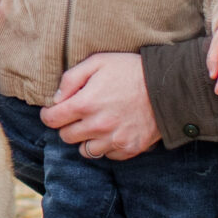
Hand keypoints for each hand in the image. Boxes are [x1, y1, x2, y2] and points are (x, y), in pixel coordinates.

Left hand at [41, 51, 160, 160]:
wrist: (168, 87)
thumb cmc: (131, 71)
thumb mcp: (98, 62)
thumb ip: (71, 78)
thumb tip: (55, 98)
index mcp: (85, 104)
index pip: (52, 120)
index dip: (49, 115)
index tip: (53, 111)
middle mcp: (97, 126)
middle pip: (66, 136)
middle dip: (67, 126)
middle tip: (78, 115)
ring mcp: (113, 140)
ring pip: (85, 150)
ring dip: (85, 139)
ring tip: (95, 125)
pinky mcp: (128, 149)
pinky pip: (107, 155)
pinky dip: (106, 146)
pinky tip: (112, 131)